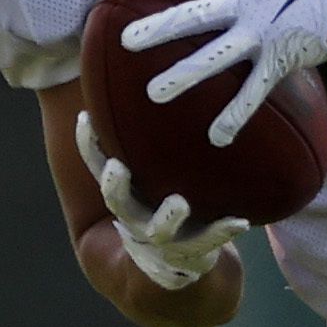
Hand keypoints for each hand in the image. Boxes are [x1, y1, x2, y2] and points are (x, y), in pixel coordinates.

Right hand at [76, 109, 247, 289]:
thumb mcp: (156, 166)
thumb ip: (154, 129)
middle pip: (116, 200)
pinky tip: (240, 221)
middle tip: (119, 169)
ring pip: (158, 230)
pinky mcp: (192, 252)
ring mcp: (163, 238)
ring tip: (178, 203)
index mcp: (126, 190)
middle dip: (114, 186)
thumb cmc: (168, 195)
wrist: (180, 264)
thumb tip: (165, 61)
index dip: (88, 144)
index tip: (86, 117)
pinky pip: (207, 242)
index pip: (98, 164)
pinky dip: (222, 230)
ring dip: (166, 216)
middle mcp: (136, 215)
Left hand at [113, 0, 326, 145]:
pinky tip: (216, 137)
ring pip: (218, 57)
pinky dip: (235, 115)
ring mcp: (260, 34)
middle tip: (126, 41)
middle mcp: (244, 4)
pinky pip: (253, 92)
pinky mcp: (278, 60)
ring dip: (186, 75)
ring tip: (154, 93)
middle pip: (196, 17)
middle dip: (160, 29)